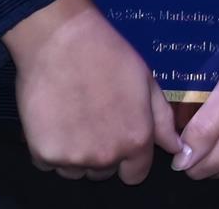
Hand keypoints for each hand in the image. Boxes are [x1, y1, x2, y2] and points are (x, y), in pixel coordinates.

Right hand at [4, 0, 180, 182]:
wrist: (61, 42)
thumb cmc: (110, 56)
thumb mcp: (148, 83)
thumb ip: (162, 121)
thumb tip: (177, 149)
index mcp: (135, 141)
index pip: (135, 175)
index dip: (132, 160)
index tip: (122, 139)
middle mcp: (105, 157)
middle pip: (105, 172)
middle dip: (103, 154)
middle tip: (97, 121)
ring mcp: (71, 158)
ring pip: (76, 171)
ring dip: (77, 154)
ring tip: (75, 119)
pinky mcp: (42, 154)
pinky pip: (48, 163)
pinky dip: (51, 148)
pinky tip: (54, 120)